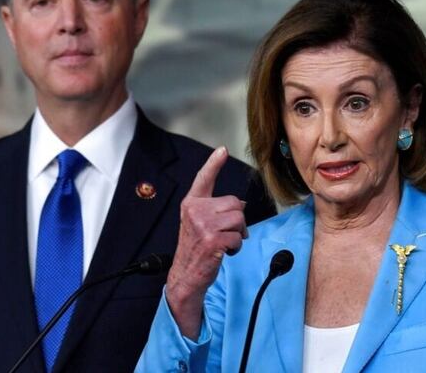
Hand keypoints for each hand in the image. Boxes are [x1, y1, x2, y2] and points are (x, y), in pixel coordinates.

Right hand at [166, 146, 247, 338]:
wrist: (186, 275)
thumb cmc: (195, 249)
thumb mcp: (199, 224)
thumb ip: (215, 210)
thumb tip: (239, 204)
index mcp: (191, 204)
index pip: (203, 179)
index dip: (214, 163)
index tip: (222, 150)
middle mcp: (195, 211)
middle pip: (234, 203)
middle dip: (237, 219)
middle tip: (226, 233)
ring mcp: (203, 225)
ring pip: (239, 219)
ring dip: (238, 233)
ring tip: (225, 242)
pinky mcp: (212, 240)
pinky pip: (238, 236)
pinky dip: (236, 246)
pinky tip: (224, 252)